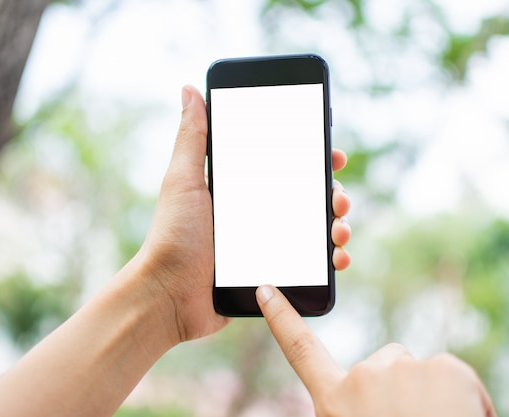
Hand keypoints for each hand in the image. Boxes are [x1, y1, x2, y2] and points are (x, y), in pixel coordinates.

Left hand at [135, 85, 351, 343]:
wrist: (169, 296)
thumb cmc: (172, 237)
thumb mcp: (183, 180)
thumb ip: (192, 137)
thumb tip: (189, 89)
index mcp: (241, 191)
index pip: (285, 166)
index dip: (313, 158)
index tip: (333, 154)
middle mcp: (257, 215)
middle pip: (307, 198)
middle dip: (332, 194)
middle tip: (338, 198)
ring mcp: (266, 245)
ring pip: (314, 231)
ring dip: (337, 226)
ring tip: (340, 230)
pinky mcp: (272, 274)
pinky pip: (310, 266)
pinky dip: (330, 261)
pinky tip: (338, 259)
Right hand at [257, 286, 496, 416]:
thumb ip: (352, 407)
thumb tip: (364, 400)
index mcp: (335, 401)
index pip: (301, 350)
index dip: (281, 318)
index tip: (265, 290)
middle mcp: (363, 378)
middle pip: (384, 363)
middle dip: (399, 388)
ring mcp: (403, 369)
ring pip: (420, 372)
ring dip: (431, 395)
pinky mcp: (444, 366)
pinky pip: (453, 374)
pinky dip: (463, 396)